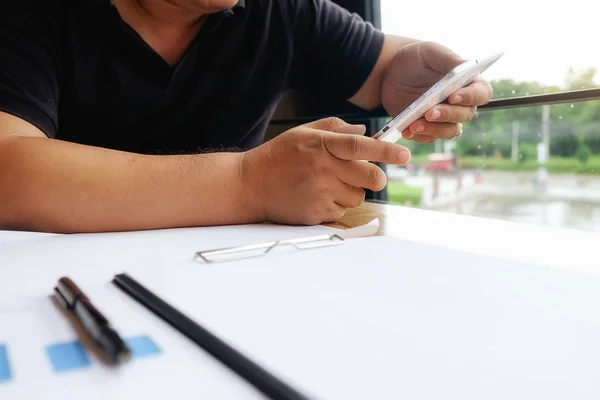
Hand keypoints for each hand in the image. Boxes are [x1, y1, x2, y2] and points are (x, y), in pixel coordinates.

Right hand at [242, 117, 410, 224]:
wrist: (251, 185)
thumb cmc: (278, 157)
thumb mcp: (303, 133)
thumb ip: (335, 128)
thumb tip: (364, 131)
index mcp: (321, 145)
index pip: (360, 146)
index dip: (386, 150)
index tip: (404, 153)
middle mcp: (323, 169)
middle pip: (369, 177)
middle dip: (376, 177)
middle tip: (367, 175)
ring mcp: (320, 193)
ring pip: (358, 196)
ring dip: (351, 191)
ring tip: (329, 184)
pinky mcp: (316, 212)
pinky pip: (341, 210)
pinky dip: (336, 204)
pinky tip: (317, 195)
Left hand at [381, 41, 492, 143]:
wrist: (389, 74)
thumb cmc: (414, 59)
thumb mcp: (428, 52)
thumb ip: (448, 57)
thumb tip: (469, 65)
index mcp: (467, 82)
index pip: (481, 93)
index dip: (471, 97)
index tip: (453, 96)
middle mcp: (460, 102)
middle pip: (465, 115)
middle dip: (448, 115)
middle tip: (429, 113)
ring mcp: (444, 117)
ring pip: (449, 131)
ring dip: (433, 130)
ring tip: (413, 125)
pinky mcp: (428, 128)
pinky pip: (429, 138)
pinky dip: (418, 136)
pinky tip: (406, 130)